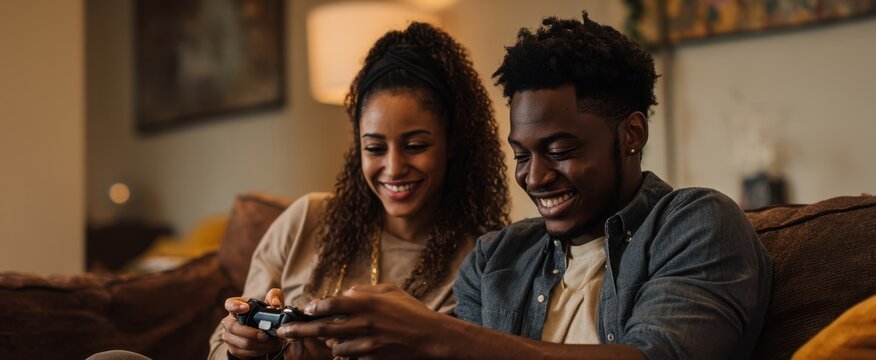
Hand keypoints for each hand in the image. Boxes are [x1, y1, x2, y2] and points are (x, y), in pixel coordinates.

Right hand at [220, 290, 285, 358]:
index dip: (235, 306)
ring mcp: (229, 337)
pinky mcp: (234, 349)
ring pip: (242, 343)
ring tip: (274, 343)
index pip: (230, 304)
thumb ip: (274, 297)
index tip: (246, 308)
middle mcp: (229, 322)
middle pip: (234, 328)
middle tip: (266, 335)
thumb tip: (275, 304)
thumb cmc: (264, 313)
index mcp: (236, 306)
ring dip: (260, 345)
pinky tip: (269, 348)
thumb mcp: (271, 302)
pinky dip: (260, 352)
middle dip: (252, 333)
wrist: (261, 330)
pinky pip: (245, 353)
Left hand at [277, 284, 447, 359]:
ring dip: (331, 343)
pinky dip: (348, 353)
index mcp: (367, 303)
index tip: (303, 310)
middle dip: (299, 330)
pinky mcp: (371, 358)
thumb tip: (344, 292)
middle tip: (283, 331)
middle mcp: (363, 323)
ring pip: (335, 346)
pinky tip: (354, 347)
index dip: (313, 307)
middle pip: (322, 329)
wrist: (432, 338)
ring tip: (335, 339)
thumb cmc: (412, 312)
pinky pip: (350, 357)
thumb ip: (364, 290)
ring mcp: (367, 344)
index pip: (330, 304)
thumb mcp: (390, 292)